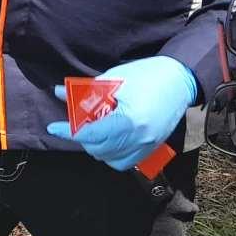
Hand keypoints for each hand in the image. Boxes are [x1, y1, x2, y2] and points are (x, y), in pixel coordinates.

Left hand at [44, 56, 195, 169]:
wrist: (181, 78)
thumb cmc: (148, 74)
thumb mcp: (114, 78)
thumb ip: (86, 91)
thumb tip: (60, 92)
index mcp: (128, 121)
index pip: (90, 135)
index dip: (69, 132)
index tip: (54, 128)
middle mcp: (138, 138)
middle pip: (99, 149)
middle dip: (82, 138)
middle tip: (75, 124)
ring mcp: (147, 145)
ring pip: (111, 160)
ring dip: (97, 148)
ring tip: (92, 132)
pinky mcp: (153, 147)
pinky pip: (126, 161)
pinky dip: (112, 155)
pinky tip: (108, 140)